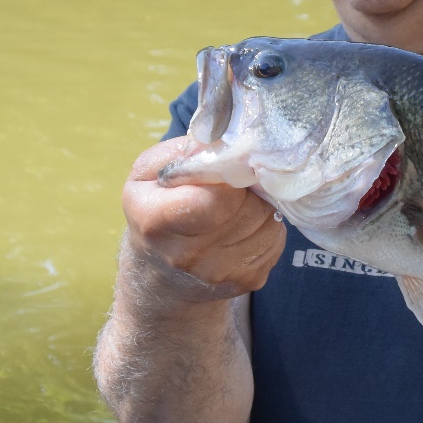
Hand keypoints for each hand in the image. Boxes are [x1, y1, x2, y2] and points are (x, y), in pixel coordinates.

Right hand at [122, 138, 285, 305]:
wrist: (160, 276)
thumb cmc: (153, 212)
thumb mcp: (146, 175)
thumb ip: (180, 152)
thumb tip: (222, 141)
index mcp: (158, 222)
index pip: (218, 195)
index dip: (231, 172)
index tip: (227, 165)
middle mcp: (189, 256)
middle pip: (249, 206)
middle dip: (247, 187)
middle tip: (232, 184)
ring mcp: (222, 274)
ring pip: (269, 221)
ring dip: (258, 205)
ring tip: (235, 206)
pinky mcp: (249, 282)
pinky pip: (276, 240)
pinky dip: (265, 226)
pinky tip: (243, 226)